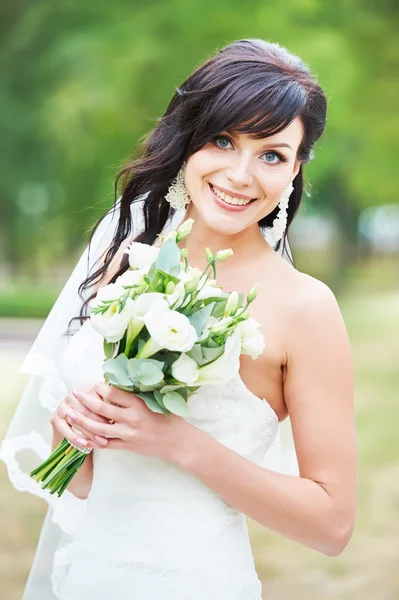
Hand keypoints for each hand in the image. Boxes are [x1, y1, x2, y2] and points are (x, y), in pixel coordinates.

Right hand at [50, 386, 110, 449]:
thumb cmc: (95, 413)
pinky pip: (65, 429)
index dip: (106, 411)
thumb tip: (121, 409)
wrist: (75, 422)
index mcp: (85, 389)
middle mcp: (72, 395)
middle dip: (99, 424)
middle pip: (86, 410)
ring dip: (90, 433)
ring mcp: (62, 406)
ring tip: (101, 442)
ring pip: (77, 420)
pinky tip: (84, 443)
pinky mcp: (55, 418)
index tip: (116, 422)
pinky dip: (75, 437)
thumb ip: (110, 404)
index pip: (96, 399)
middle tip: (111, 434)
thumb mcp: (103, 406)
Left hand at [69, 383, 192, 461]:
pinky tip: (81, 435)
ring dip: (82, 420)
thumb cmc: (170, 418)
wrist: (178, 442)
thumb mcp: (159, 401)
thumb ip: (141, 393)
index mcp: (139, 404)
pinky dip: (92, 440)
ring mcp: (128, 434)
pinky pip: (105, 444)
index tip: (92, 384)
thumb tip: (124, 380)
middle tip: (74, 393)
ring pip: (99, 428)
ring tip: (70, 413)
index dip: (100, 388)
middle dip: (85, 400)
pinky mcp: (127, 446)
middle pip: (102, 409)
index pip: (114, 394)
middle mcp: (132, 419)